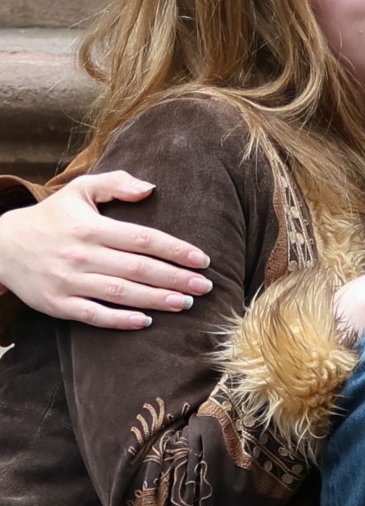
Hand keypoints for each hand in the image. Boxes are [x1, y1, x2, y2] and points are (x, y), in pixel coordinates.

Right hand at [0, 172, 211, 328]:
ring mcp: (69, 282)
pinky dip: (120, 321)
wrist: (4, 245)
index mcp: (92, 227)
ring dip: (156, 300)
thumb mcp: (80, 189)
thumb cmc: (53, 215)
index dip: (175, 250)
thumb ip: (116, 183)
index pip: (143, 239)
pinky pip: (94, 315)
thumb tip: (151, 188)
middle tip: (204, 287)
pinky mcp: (58, 304)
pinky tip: (146, 322)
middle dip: (175, 279)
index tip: (202, 259)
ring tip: (185, 304)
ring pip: (120, 294)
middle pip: (138, 269)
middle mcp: (82, 255)